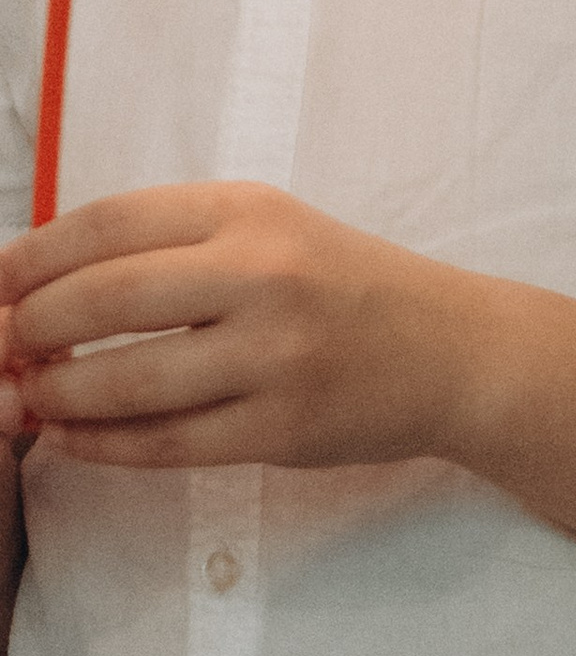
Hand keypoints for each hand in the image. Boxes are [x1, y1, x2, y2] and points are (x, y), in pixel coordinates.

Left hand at [0, 183, 480, 473]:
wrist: (451, 349)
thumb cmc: (343, 285)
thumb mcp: (269, 230)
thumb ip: (170, 247)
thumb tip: (43, 286)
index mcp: (252, 210)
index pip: (109, 222)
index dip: (31, 256)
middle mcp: (262, 274)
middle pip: (101, 298)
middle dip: (28, 328)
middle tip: (6, 346)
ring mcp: (273, 356)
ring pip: (123, 384)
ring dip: (55, 396)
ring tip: (34, 397)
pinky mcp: (279, 430)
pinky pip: (161, 445)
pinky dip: (100, 445)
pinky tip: (75, 438)